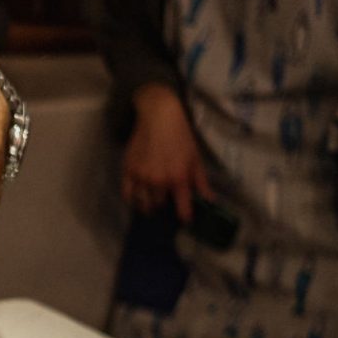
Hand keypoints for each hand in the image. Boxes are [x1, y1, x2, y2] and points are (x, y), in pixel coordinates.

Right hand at [122, 84, 211, 221]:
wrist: (159, 118)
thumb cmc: (182, 137)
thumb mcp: (196, 158)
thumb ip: (201, 182)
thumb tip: (210, 200)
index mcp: (178, 178)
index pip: (182, 209)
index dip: (185, 217)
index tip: (185, 219)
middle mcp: (159, 181)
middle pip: (160, 205)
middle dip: (164, 206)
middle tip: (166, 202)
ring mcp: (141, 177)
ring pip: (143, 203)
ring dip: (148, 206)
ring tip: (151, 204)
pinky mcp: (128, 171)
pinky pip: (127, 194)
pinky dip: (132, 199)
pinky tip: (137, 198)